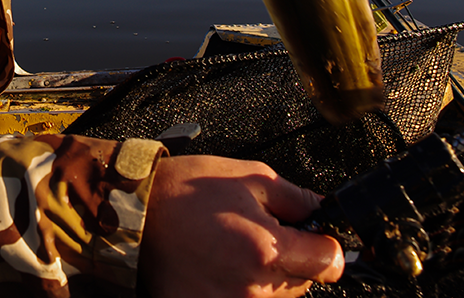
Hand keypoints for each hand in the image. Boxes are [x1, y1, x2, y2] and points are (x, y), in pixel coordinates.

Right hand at [138, 155, 343, 297]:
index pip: (330, 264)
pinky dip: (235, 289)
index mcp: (268, 251)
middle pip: (303, 283)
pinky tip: (216, 267)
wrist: (132, 214)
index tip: (311, 238)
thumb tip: (323, 214)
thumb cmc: (184, 192)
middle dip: (289, 259)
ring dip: (263, 277)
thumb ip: (296, 198)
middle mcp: (254, 290)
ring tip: (230, 249)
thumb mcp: (248, 177)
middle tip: (253, 233)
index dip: (324, 245)